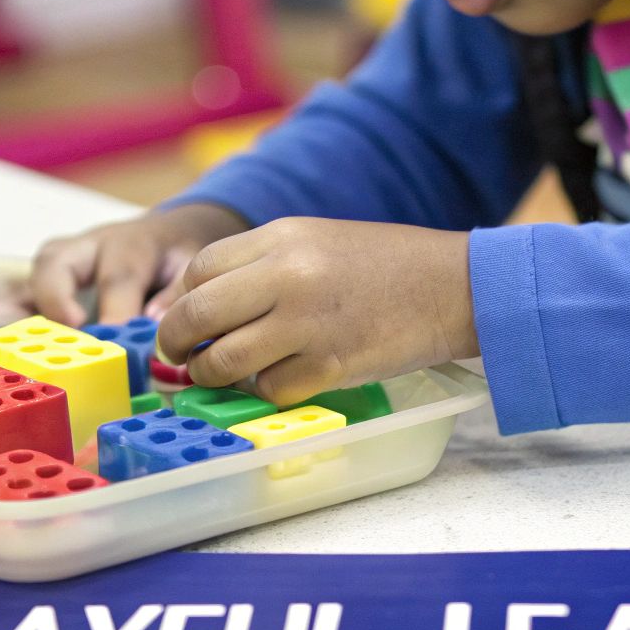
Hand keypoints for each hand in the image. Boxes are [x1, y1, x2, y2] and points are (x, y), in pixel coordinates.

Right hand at [0, 203, 250, 329]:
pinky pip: (11, 289)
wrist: (163, 237)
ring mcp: (58, 265)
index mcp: (129, 244)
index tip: (114, 338)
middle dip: (55, 298)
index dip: (115, 307)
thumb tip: (152, 324)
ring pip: (28, 276)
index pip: (119, 275)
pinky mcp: (40, 282)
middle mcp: (84, 250)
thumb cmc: (175, 258)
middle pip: (58, 264)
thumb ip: (177, 293)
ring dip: (11, 302)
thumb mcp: (192, 267)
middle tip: (58, 332)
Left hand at [157, 217, 477, 405]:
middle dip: (176, 344)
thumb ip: (261, 265)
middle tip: (180, 360)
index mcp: (281, 237)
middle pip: (195, 315)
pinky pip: (270, 389)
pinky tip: (280, 381)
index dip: (178, 301)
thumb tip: (201, 304)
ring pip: (224, 361)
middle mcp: (287, 276)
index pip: (198, 270)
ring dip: (214, 376)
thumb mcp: (317, 241)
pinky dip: (266, 392)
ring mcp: (307, 323)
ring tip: (222, 377)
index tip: (182, 322)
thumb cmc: (387, 266)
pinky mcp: (330, 365)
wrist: (453, 287)